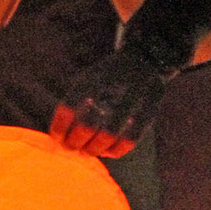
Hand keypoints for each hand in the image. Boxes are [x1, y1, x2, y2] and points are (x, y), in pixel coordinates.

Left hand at [50, 44, 170, 157]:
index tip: (58, 139)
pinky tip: (108, 151)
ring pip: (109, 134)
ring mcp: (135, 94)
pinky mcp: (152, 106)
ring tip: (89, 151)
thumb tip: (59, 137)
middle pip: (87, 125)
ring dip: (95, 149)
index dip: (60, 128)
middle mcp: (113, 83)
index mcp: (92, 77)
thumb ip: (74, 103)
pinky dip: (117, 150)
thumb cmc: (107, 77)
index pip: (68, 107)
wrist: (146, 58)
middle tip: (73, 148)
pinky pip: (132, 138)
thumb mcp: (88, 78)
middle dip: (76, 142)